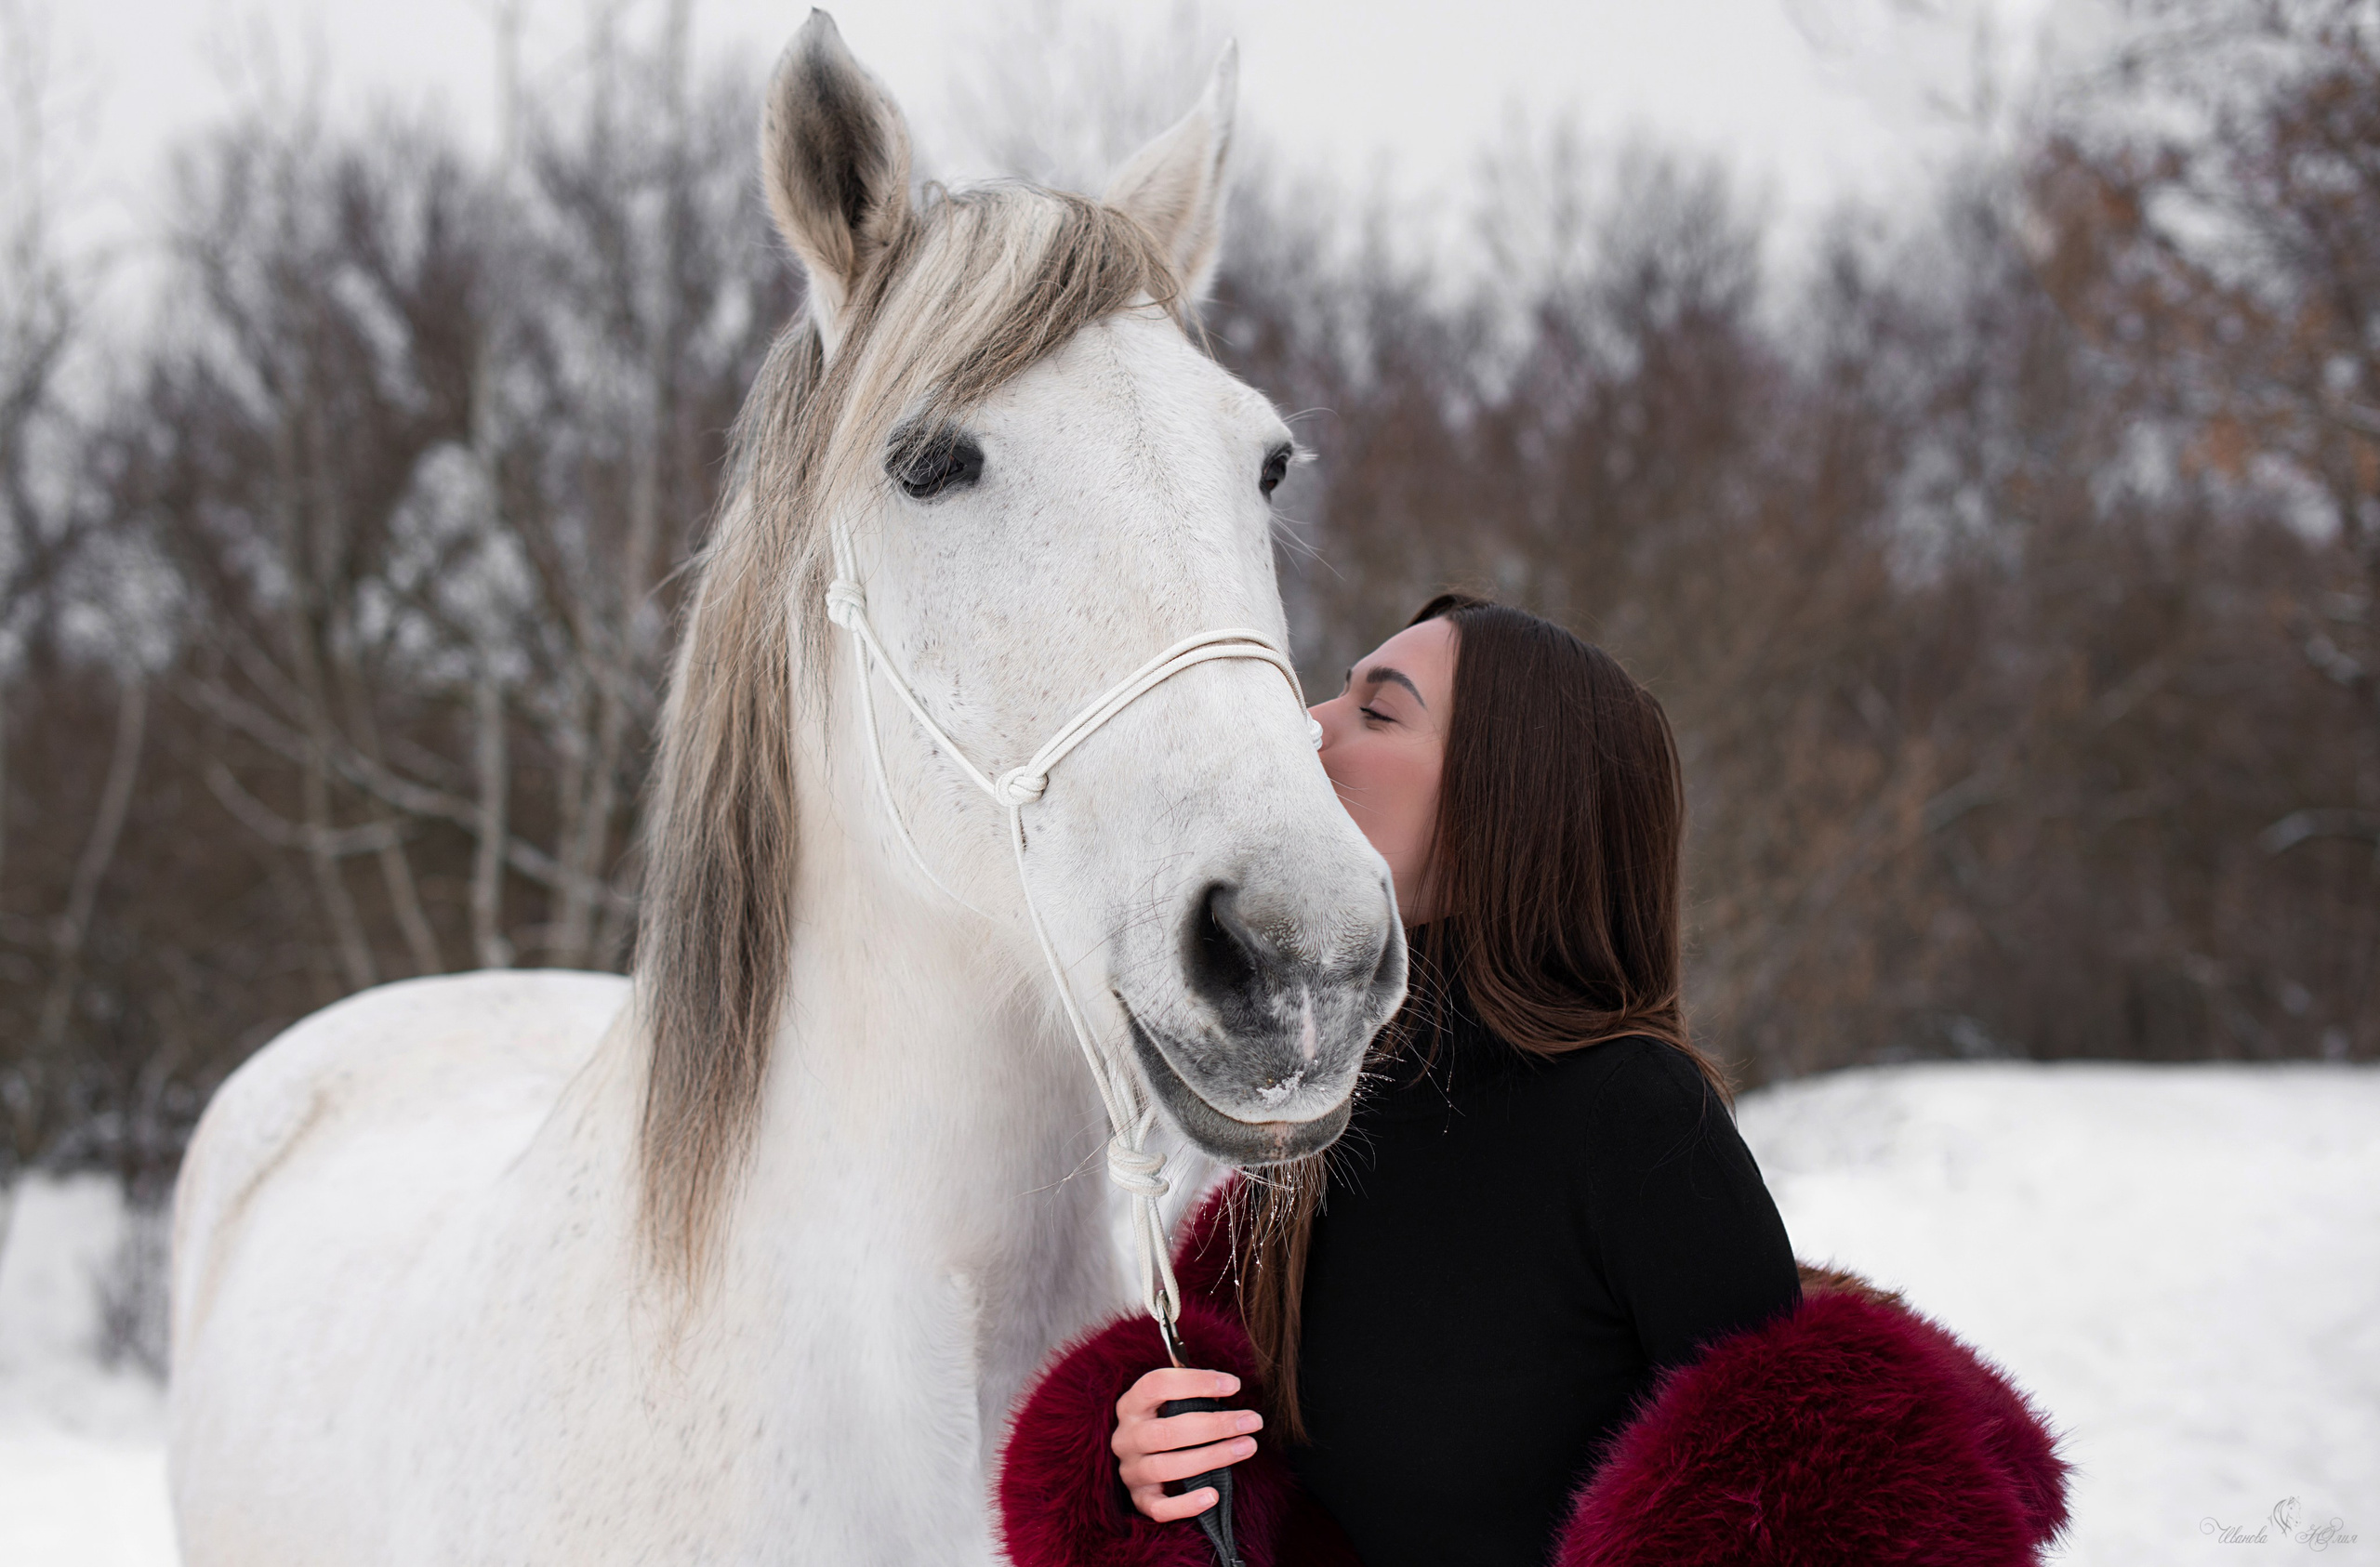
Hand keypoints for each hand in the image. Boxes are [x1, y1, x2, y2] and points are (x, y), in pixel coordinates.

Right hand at [1110, 1366, 1263, 1521]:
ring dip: (1212, 1457)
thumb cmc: (1166, 1424)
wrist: (1142, 1461)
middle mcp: (1125, 1437)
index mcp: (1131, 1405)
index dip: (1195, 1382)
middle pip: (1166, 1431)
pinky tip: (1213, 1495)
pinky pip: (1159, 1508)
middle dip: (1215, 1425)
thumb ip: (1194, 1394)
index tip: (1234, 1385)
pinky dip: (1186, 1504)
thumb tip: (1226, 1386)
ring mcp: (1130, 1471)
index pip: (1156, 1385)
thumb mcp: (1171, 1404)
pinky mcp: (1140, 1499)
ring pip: (1167, 1467)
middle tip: (1252, 1421)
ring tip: (1247, 1447)